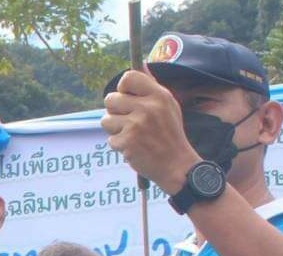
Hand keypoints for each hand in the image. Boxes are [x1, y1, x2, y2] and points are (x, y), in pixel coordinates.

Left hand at [100, 69, 202, 192]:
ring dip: (115, 129)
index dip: (122, 88)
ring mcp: (136, 125)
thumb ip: (152, 86)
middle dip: (115, 111)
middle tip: (128, 120)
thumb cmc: (170, 134)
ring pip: (106, 120)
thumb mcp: (168, 105)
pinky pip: (110, 139)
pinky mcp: (127, 142)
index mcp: (159, 95)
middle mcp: (147, 108)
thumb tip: (141, 64)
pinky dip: (119, 145)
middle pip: (110, 99)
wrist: (176, 165)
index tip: (126, 97)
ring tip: (132, 135)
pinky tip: (134, 147)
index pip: (128, 77)